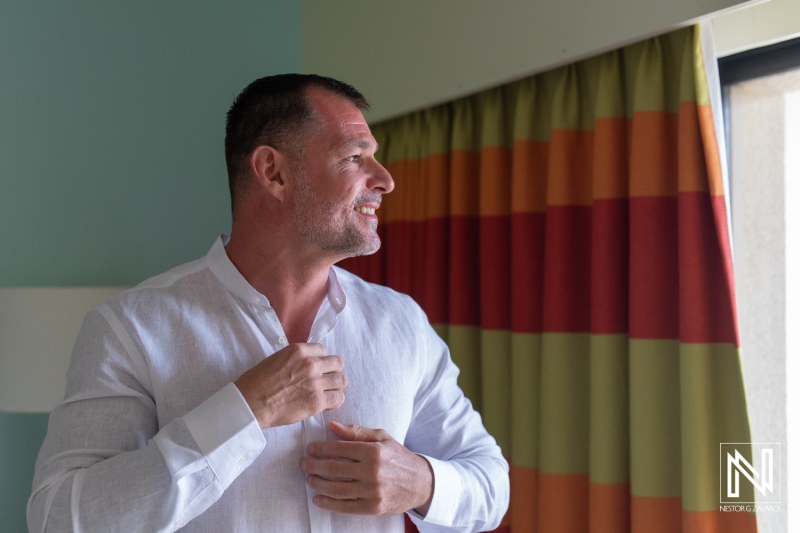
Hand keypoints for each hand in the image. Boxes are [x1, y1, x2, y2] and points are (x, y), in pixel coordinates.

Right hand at [234, 343, 345, 428]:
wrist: (250, 403)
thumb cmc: (256, 382)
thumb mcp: (276, 358)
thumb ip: (295, 359)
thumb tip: (305, 362)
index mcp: (298, 351)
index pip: (323, 349)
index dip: (320, 359)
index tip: (316, 368)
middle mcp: (310, 364)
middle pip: (337, 363)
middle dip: (332, 371)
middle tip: (325, 380)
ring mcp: (315, 383)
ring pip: (341, 380)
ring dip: (335, 386)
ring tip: (327, 392)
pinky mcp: (317, 401)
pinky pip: (338, 399)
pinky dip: (334, 401)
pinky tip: (326, 404)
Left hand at [300, 421, 433, 515]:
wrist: (421, 483)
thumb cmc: (398, 457)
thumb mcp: (382, 438)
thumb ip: (356, 432)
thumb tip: (332, 426)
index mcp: (373, 451)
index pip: (339, 449)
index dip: (320, 449)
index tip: (309, 449)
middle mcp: (372, 471)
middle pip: (334, 469)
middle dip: (314, 466)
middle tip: (304, 464)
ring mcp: (372, 491)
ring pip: (336, 489)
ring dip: (318, 484)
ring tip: (309, 479)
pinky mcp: (373, 508)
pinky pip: (345, 507)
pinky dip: (328, 504)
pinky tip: (318, 498)